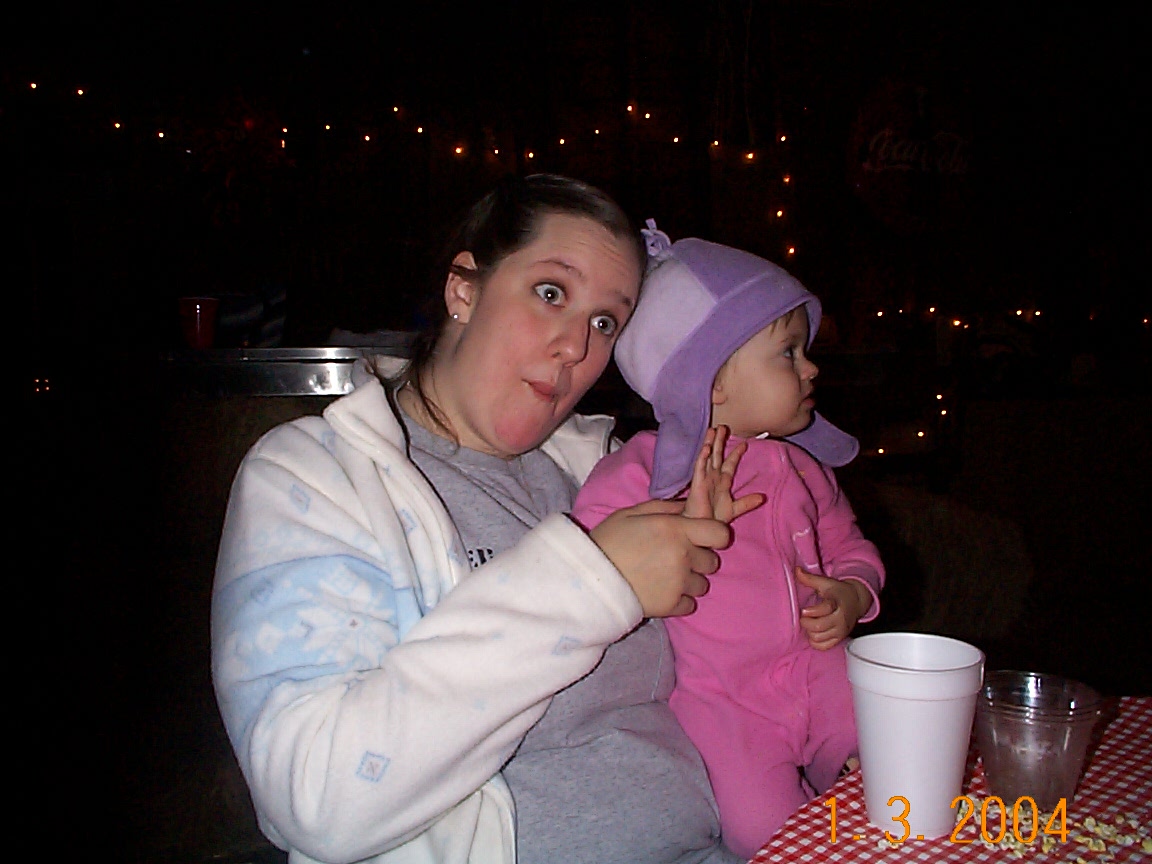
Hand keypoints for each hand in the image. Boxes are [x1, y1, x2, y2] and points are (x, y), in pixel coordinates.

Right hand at [590, 499, 731, 617]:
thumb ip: (664, 507)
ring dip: (689, 581)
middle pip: (712, 562)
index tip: (703, 538)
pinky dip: (678, 600)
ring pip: (702, 585)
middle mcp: (683, 557)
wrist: (587, 579)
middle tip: (675, 558)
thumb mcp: (631, 513)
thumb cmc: (607, 540)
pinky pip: (689, 604)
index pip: (720, 534)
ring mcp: (678, 584)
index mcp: (676, 530)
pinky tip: (660, 591)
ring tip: (665, 577)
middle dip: (698, 559)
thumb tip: (687, 506)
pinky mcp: (670, 606)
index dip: (715, 535)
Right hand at [683, 425, 765, 522]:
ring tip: (712, 430)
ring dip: (710, 443)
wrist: (700, 527)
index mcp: (722, 482)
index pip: (730, 464)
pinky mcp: (697, 483)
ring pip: (707, 457)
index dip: (736, 453)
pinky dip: (702, 458)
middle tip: (723, 427)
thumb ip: (747, 502)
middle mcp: (713, 477)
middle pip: (717, 455)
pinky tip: (705, 449)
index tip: (745, 443)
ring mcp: (704, 479)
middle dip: (720, 441)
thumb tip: (763, 497)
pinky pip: (700, 468)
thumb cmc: (713, 519)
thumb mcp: (735, 509)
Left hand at [796, 567, 871, 649]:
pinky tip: (813, 633)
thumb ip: (810, 579)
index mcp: (837, 603)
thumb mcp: (825, 583)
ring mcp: (841, 631)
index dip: (812, 611)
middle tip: (803, 617)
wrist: (856, 601)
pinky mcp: (840, 639)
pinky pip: (824, 646)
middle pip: (820, 626)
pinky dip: (815, 642)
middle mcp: (841, 619)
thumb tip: (796, 570)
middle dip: (806, 622)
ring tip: (809, 624)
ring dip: (809, 632)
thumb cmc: (837, 591)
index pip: (825, 609)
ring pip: (819, 637)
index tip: (804, 610)